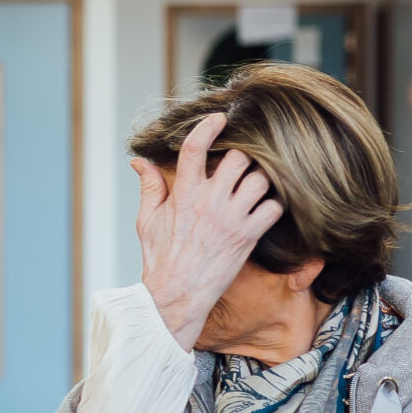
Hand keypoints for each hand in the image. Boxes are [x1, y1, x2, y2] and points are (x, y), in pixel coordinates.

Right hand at [136, 113, 282, 350]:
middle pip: (238, 158)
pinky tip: (261, 210)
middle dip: (240, 159)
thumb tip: (139, 162)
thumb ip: (150, 187)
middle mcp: (210, 202)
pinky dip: (271, 206)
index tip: (219, 118)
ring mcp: (231, 218)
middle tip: (237, 168)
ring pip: (260, 180)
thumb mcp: (147, 219)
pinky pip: (273, 208)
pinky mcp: (248, 236)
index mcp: (184, 194)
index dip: (208, 127)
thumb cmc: (160, 257)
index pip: (196, 148)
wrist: (176, 294)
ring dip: (258, 180)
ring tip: (251, 188)